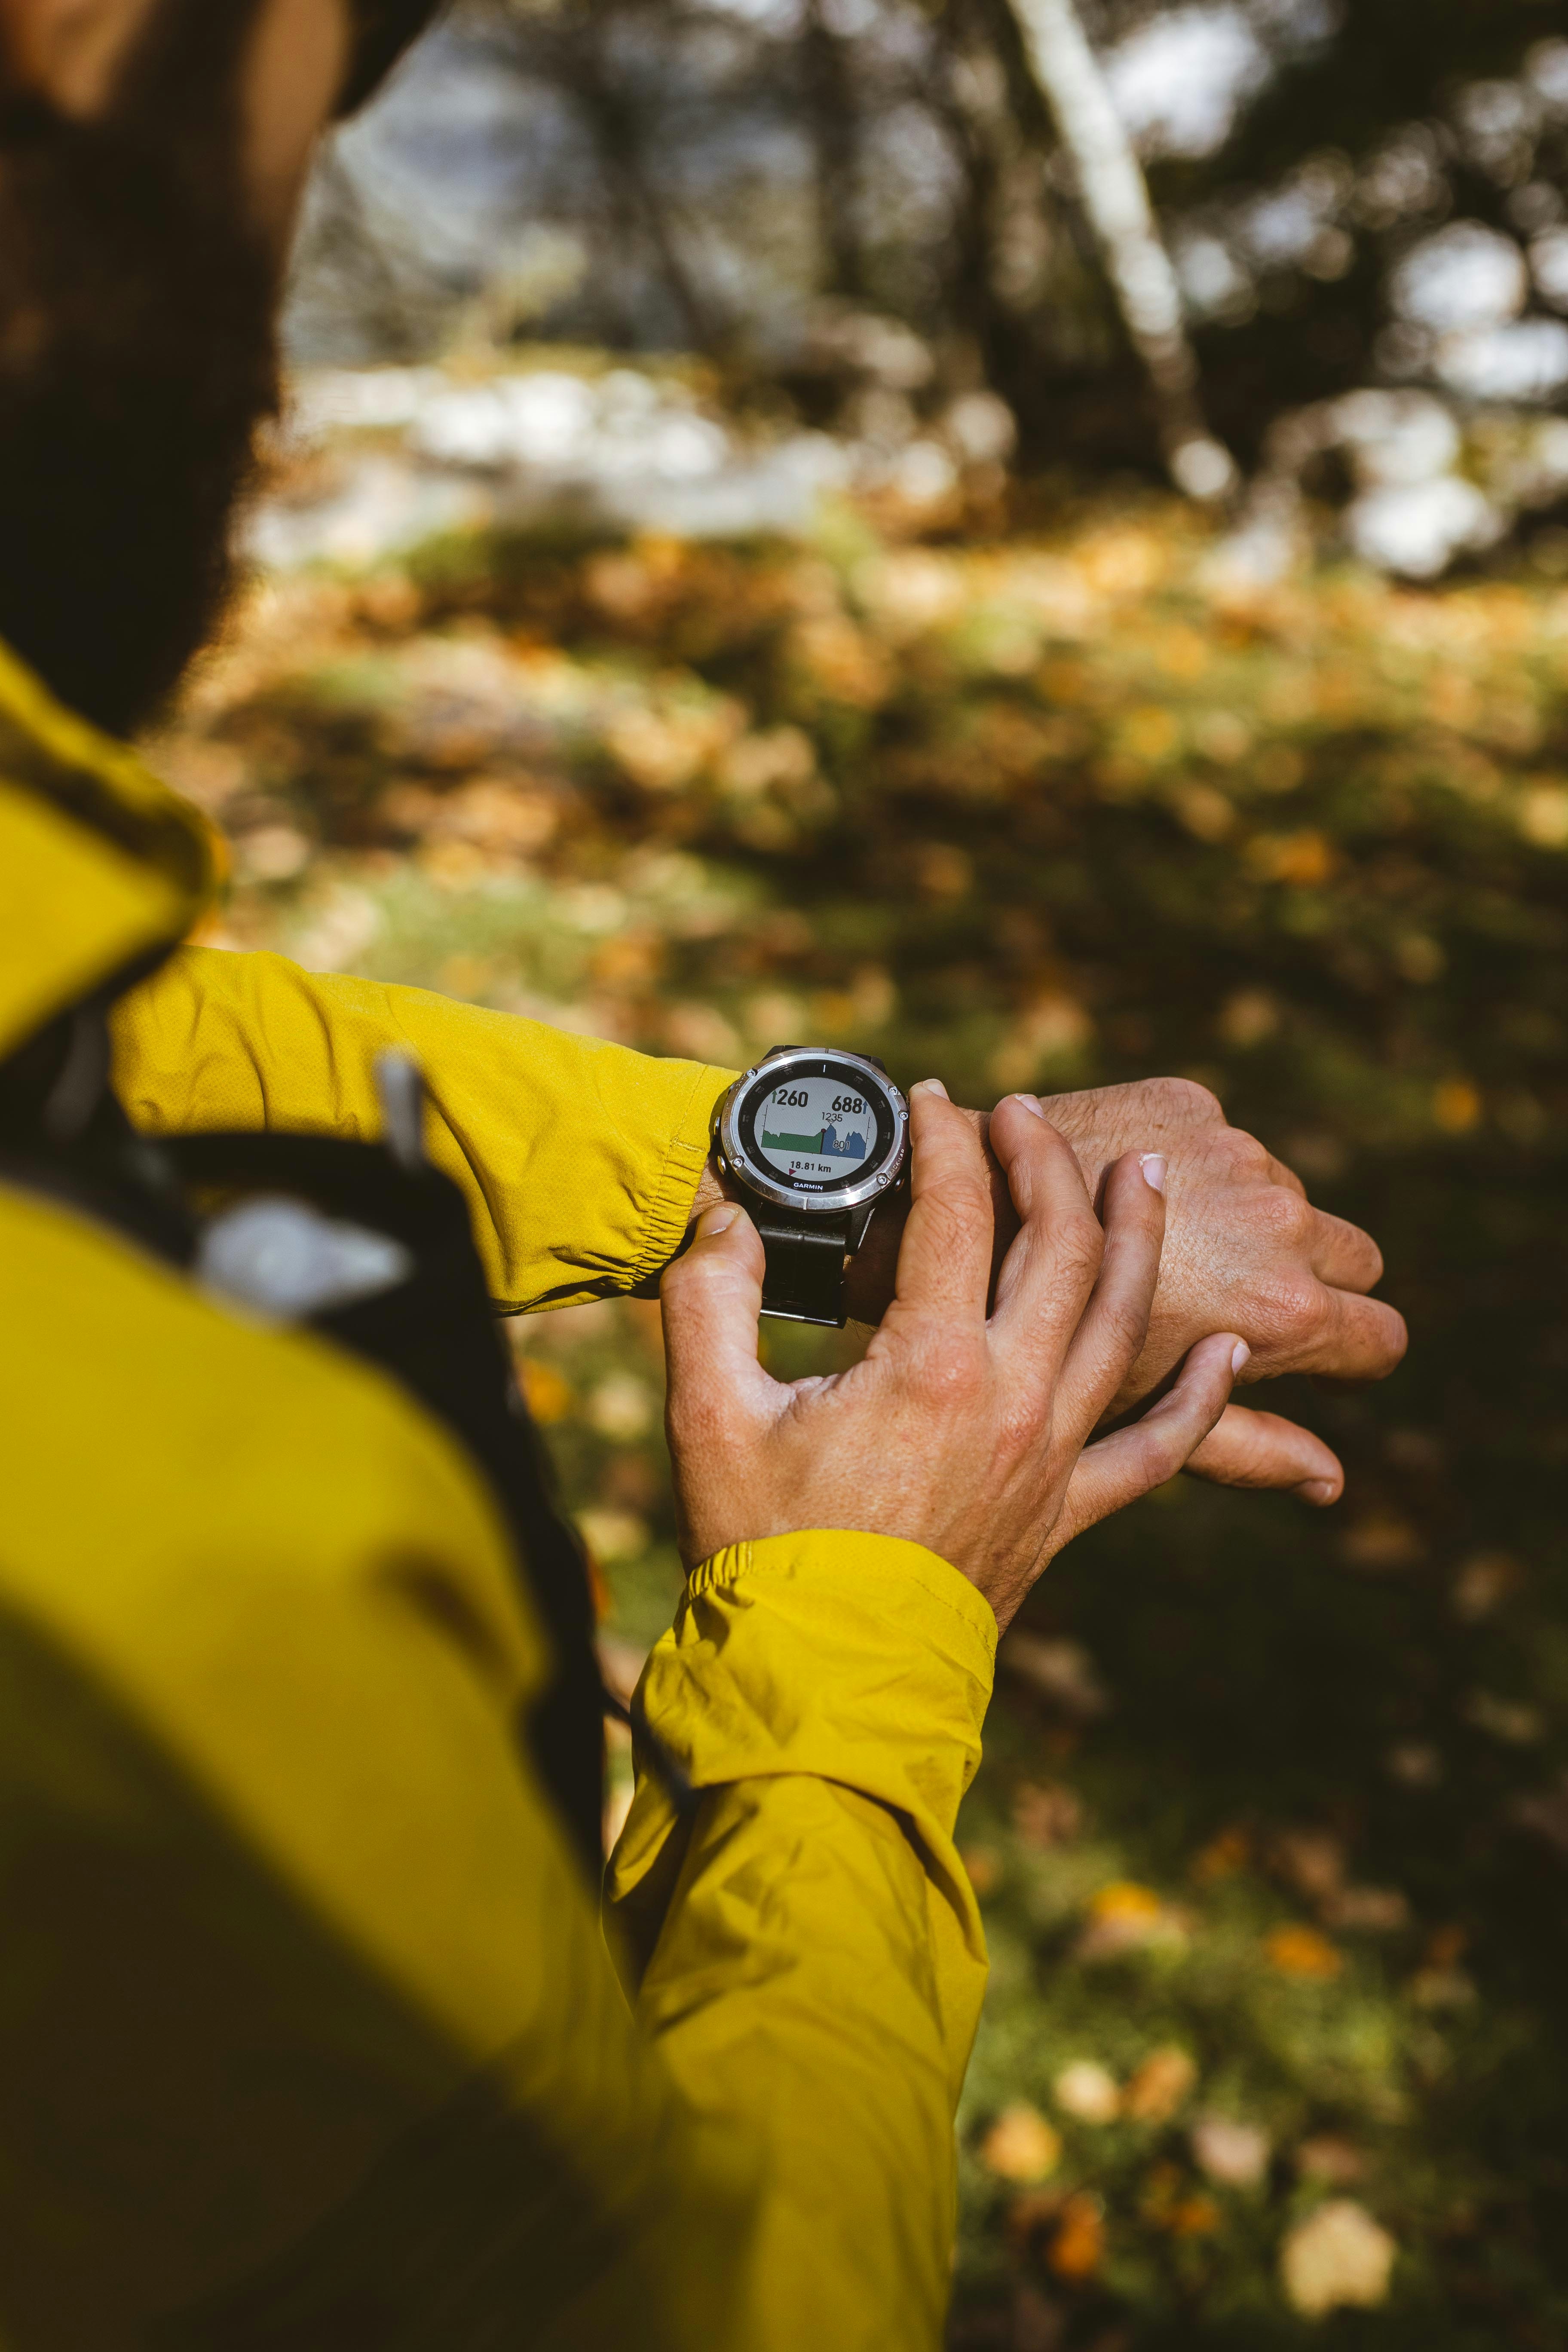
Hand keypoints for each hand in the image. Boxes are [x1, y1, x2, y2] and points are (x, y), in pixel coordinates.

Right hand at [691, 1074, 1403, 1507]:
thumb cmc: (761, 1552)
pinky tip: (1236, 1355)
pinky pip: (1160, 1451)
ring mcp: (1052, 1456)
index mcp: (929, 1361)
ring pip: (1122, 1321)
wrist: (821, 1683)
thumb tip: (720, 1216)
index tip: (928, 1099)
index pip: (952, 1210)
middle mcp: (1011, 1396)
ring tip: (1147, 1172)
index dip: (941, 1139)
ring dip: (1137, 1237)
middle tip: (1025, 1114)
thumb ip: (709, 1297)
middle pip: (1058, 1245)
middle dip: (1046, 1162)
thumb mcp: (708, 1412)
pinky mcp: (1066, 1513)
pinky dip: (1204, 1401)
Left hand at [1026, 1077, 1404, 1501]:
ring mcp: (1235, 1154)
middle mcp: (1277, 1223)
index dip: (1350, 1354)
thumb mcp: (1138, 1421)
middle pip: (1354, 1255)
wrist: (950, 1224)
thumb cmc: (1032, 1354)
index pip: (1378, 1337)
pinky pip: (1221, 1136)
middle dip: (1317, 1277)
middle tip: (1242, 1298)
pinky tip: (1121, 1187)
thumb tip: (1332, 1484)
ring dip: (1246, 1216)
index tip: (1312, 1357)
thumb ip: (1247, 1447)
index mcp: (1281, 1311)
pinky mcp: (1186, 1099)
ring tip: (1166, 1243)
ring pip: (1286, 1192)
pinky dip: (1191, 1160)